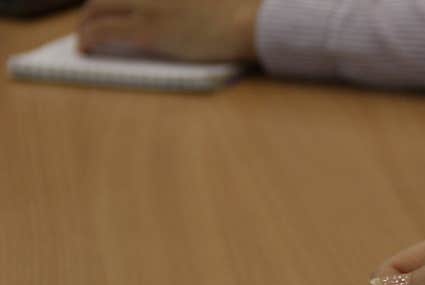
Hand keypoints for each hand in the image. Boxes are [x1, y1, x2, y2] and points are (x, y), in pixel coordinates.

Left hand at [77, 0, 261, 61]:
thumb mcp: (211, 2)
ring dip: (86, 24)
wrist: (248, 23)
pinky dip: (89, 38)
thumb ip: (189, 5)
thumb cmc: (242, 15)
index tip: (114, 12)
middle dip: (92, 10)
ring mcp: (148, 6)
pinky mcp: (148, 30)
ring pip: (97, 7)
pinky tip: (86, 48)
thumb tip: (178, 18)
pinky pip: (105, 31)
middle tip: (90, 26)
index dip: (116, 4)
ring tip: (85, 40)